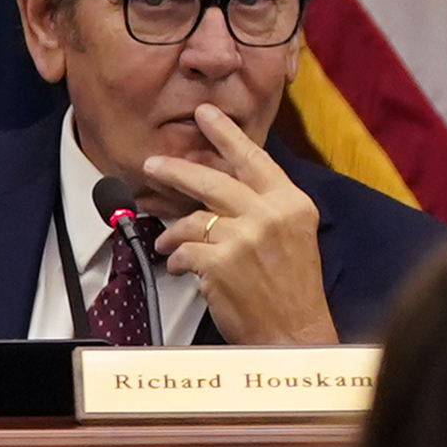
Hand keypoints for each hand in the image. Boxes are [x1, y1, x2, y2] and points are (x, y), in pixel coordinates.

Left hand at [140, 108, 337, 347]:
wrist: (294, 332)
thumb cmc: (292, 287)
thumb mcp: (293, 234)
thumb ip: (264, 207)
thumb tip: (218, 185)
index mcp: (291, 202)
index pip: (253, 158)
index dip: (225, 133)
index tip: (205, 113)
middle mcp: (270, 214)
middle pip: (212, 180)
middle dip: (175, 170)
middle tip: (152, 165)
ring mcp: (244, 238)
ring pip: (191, 220)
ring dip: (172, 232)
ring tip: (166, 242)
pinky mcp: (220, 263)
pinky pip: (183, 251)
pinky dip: (176, 259)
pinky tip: (180, 268)